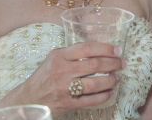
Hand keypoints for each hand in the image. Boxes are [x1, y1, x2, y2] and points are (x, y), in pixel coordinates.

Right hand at [0, 41, 124, 116]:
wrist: (29, 99)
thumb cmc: (45, 76)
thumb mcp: (54, 58)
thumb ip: (72, 52)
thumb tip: (98, 48)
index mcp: (60, 56)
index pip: (87, 48)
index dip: (105, 48)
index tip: (117, 50)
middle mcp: (62, 71)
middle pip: (94, 65)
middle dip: (113, 63)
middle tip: (122, 63)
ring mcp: (65, 89)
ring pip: (95, 83)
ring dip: (110, 80)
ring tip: (117, 77)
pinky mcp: (68, 104)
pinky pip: (91, 100)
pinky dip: (104, 95)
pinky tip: (109, 91)